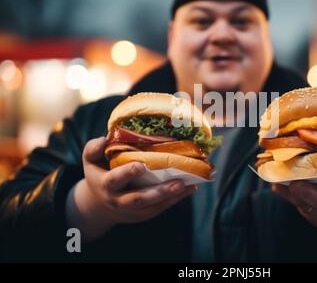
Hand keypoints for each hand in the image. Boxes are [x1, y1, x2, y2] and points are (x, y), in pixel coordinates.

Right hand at [66, 136, 196, 240]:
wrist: (99, 207)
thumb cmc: (98, 175)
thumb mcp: (90, 162)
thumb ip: (93, 149)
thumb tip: (104, 137)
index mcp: (105, 185)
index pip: (115, 180)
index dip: (127, 174)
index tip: (140, 166)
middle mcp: (119, 200)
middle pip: (139, 199)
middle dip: (158, 192)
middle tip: (177, 182)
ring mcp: (133, 210)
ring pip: (154, 206)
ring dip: (172, 196)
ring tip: (189, 184)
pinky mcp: (145, 214)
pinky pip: (161, 207)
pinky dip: (177, 199)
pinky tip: (191, 187)